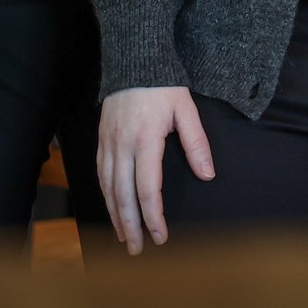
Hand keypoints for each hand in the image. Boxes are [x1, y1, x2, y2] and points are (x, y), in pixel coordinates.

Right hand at [97, 86, 214, 254]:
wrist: (134, 57)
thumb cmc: (163, 84)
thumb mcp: (186, 109)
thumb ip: (196, 143)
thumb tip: (207, 175)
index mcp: (145, 140)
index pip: (148, 189)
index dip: (154, 217)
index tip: (161, 236)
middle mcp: (122, 145)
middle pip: (123, 195)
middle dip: (130, 226)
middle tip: (137, 250)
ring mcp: (108, 142)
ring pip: (108, 187)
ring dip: (115, 215)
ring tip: (123, 237)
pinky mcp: (101, 138)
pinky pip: (100, 173)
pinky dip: (105, 195)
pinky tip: (111, 207)